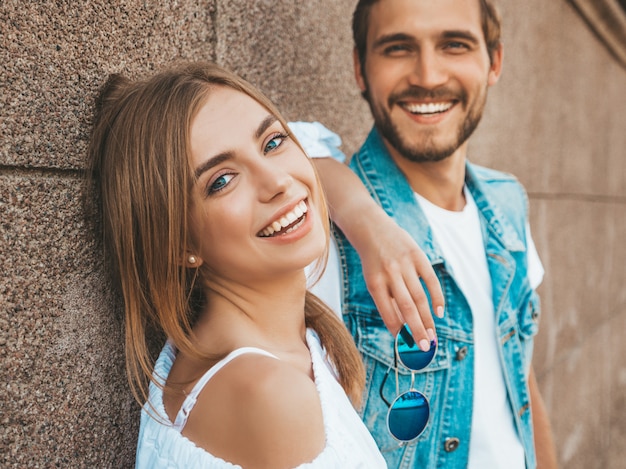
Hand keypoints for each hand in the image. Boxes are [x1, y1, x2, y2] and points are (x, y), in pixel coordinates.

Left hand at [355, 215, 443, 350]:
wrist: (372, 229)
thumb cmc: (373, 262)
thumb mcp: (374, 281)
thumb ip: (388, 301)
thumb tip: (405, 327)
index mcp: (375, 283)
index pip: (388, 313)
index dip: (399, 331)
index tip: (407, 346)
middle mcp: (390, 274)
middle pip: (407, 307)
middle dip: (417, 330)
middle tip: (425, 347)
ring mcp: (405, 264)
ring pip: (420, 297)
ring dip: (428, 319)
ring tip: (433, 335)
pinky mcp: (418, 256)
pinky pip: (431, 280)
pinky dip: (437, 297)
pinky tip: (439, 312)